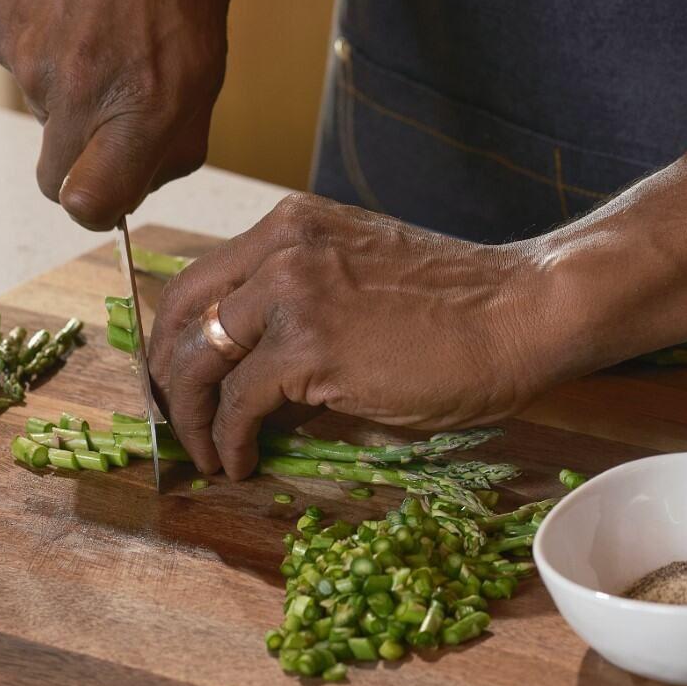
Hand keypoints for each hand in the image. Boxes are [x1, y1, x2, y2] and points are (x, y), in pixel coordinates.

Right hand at [0, 0, 235, 228]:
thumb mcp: (211, 47)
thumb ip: (180, 125)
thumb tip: (145, 179)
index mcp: (151, 101)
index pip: (92, 206)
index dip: (100, 201)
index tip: (108, 184)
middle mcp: (85, 87)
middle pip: (54, 176)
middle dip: (80, 155)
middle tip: (111, 97)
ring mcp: (32, 54)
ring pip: (42, 109)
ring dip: (69, 81)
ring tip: (104, 13)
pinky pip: (17, 60)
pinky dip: (38, 38)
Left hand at [145, 194, 572, 478]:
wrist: (518, 315)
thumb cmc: (457, 308)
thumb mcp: (359, 280)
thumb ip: (300, 310)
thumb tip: (251, 382)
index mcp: (293, 225)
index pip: (200, 279)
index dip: (177, 337)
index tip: (179, 379)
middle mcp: (282, 247)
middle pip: (182, 314)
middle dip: (168, 377)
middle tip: (177, 421)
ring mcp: (292, 293)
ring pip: (199, 360)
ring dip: (191, 416)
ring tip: (206, 452)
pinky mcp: (308, 347)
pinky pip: (239, 403)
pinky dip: (229, 439)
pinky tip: (240, 460)